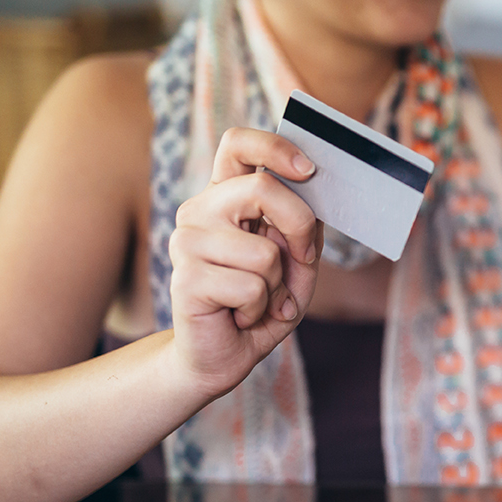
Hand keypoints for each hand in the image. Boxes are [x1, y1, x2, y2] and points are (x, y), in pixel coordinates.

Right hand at [168, 127, 322, 396]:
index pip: (238, 144)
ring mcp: (187, 242)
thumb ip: (306, 229)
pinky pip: (251, 287)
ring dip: (277, 286)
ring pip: (264, 252)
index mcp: (225, 196)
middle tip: (302, 258)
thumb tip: (316, 200)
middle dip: (300, 226)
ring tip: (258, 300)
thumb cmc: (260, 304)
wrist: (221, 357)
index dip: (274, 146)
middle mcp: (200, 210)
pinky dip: (260, 309)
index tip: (309, 169)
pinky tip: (241, 316)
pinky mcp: (185, 279)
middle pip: (262, 187)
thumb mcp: (296, 263)